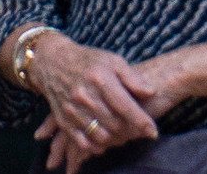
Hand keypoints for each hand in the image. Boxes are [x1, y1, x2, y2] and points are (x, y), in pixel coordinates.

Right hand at [23, 34, 160, 172]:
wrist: (53, 64)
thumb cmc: (90, 61)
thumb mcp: (114, 61)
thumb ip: (133, 78)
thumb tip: (151, 93)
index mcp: (101, 80)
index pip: (125, 106)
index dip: (141, 121)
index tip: (153, 132)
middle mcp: (85, 97)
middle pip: (113, 123)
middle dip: (130, 131)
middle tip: (140, 132)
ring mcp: (72, 110)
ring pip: (98, 135)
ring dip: (114, 139)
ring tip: (125, 135)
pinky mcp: (63, 120)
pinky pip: (80, 140)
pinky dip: (95, 146)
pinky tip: (105, 142)